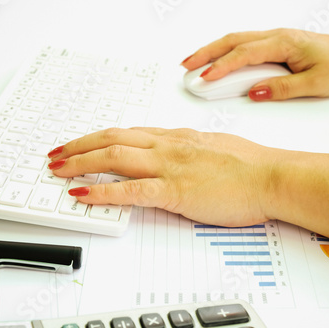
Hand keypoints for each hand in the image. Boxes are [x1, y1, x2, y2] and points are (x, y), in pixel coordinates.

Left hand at [48, 127, 278, 226]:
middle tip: (57, 153)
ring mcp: (170, 166)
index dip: (100, 137)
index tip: (83, 143)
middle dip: (79, 145)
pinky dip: (102, 191)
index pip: (129, 133)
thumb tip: (178, 158)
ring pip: (114, 156)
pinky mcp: (175, 190)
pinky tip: (82, 194)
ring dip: (80, 161)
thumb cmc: (250, 165)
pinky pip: (130, 189)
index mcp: (177, 138)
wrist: (271, 176)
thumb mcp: (214, 149)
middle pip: (113, 138)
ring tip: (58, 169)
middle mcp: (168, 146)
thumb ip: (190, 152)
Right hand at [181, 29, 328, 100]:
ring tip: (192, 63)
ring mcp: (273, 38)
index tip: (205, 78)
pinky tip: (216, 59)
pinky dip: (225, 51)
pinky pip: (242, 44)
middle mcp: (275, 36)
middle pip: (232, 40)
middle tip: (185, 66)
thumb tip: (254, 92)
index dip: (222, 67)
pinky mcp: (272, 44)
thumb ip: (282, 88)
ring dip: (211, 50)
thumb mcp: (314, 84)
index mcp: (284, 43)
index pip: (244, 54)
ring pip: (235, 40)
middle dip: (205, 53)